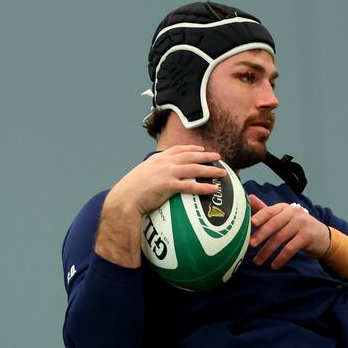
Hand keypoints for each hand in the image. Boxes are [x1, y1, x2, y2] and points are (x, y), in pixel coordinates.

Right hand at [96, 147, 226, 268]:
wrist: (125, 198)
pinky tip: (213, 189)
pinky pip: (191, 186)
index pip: (177, 149)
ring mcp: (167, 173)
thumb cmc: (131, 191)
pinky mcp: (169, 186)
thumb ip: (152, 173)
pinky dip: (204, 187)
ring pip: (194, 169)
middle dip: (206, 155)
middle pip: (190, 156)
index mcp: (157, 159)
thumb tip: (157, 178)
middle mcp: (164, 163)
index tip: (201, 148)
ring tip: (222, 172)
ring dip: (210, 170)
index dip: (191, 148)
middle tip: (218, 156)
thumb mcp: (142, 175)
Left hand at [248, 195, 330, 268]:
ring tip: (258, 261)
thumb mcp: (283, 217)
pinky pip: (290, 248)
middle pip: (274, 224)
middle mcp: (293, 213)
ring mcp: (301, 224)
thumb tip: (250, 198)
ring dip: (267, 251)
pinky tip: (274, 265)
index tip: (250, 223)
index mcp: (284, 208)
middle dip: (261, 235)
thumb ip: (267, 210)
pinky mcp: (307, 237)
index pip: (269, 211)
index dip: (259, 216)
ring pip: (280, 238)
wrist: (322, 236)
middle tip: (250, 244)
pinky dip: (281, 258)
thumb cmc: (298, 226)